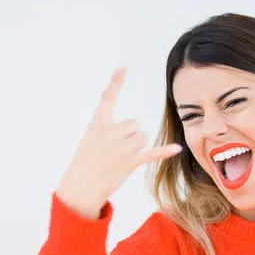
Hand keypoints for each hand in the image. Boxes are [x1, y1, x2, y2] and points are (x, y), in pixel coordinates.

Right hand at [56, 68, 181, 219]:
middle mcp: (109, 133)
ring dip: (137, 147)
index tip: (123, 65)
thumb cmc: (84, 166)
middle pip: (134, 124)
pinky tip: (176, 148)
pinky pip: (152, 153)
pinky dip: (164, 151)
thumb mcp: (89, 142)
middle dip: (130, 136)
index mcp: (97, 125)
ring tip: (121, 159)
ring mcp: (120, 147)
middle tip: (116, 151)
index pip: (107, 98)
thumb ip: (106, 131)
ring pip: (142, 137)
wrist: (79, 190)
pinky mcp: (130, 162)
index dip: (115, 81)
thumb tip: (131, 129)